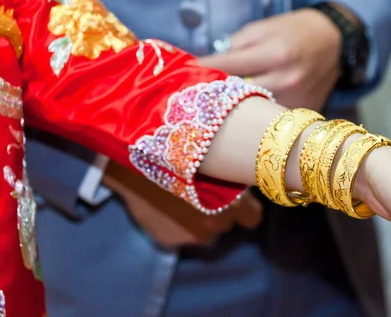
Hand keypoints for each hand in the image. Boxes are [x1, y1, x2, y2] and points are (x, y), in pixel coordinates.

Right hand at [103, 161, 261, 247]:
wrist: (137, 157)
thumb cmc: (181, 150)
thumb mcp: (215, 160)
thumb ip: (232, 177)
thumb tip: (244, 177)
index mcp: (234, 203)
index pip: (252, 218)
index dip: (246, 209)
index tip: (240, 201)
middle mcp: (216, 222)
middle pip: (226, 223)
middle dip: (220, 212)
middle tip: (205, 192)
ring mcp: (191, 235)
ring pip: (204, 232)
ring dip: (198, 220)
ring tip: (182, 198)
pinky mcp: (169, 240)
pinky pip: (179, 235)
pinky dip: (174, 224)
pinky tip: (164, 204)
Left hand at [198, 8, 341, 110]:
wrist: (335, 42)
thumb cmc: (293, 31)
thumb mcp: (263, 28)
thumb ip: (236, 47)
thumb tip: (210, 67)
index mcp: (273, 53)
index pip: (227, 66)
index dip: (201, 71)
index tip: (179, 75)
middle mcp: (286, 79)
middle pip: (237, 98)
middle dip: (212, 96)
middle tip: (189, 99)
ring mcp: (297, 100)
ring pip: (254, 115)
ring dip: (233, 113)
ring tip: (213, 110)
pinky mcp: (304, 112)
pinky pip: (272, 120)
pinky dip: (257, 119)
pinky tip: (245, 117)